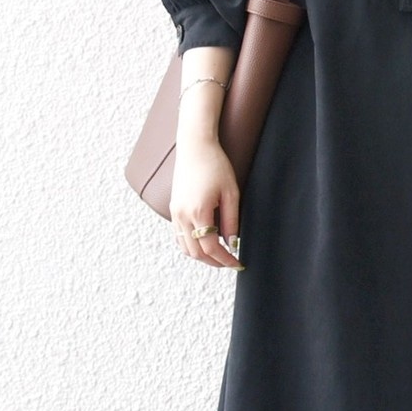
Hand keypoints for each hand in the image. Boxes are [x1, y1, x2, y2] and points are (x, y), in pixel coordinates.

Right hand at [170, 139, 245, 268]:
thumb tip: (233, 243)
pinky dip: (191, 246)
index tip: (238, 263)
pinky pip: (179, 237)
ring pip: (185, 248)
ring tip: (220, 256)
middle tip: (231, 263)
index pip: (211, 248)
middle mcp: (182, 215)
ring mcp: (175, 213)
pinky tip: (205, 244)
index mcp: (198, 212)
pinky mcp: (173, 209)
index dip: (226, 260)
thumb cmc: (216, 165)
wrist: (195, 146)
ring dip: (202, 256)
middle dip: (214, 262)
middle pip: (196, 252)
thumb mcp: (231, 193)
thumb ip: (231, 221)